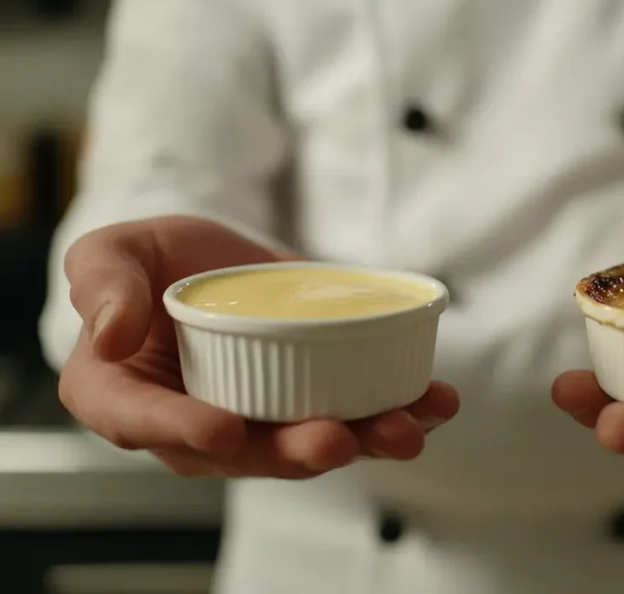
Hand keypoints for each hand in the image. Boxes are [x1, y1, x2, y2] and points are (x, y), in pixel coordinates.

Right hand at [59, 215, 458, 478]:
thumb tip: (111, 334)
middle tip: (334, 440)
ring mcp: (262, 416)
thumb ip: (104, 284)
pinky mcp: (314, 396)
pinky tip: (436, 401)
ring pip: (308, 442)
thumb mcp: (110, 254)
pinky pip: (356, 412)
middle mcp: (195, 423)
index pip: (145, 423)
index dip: (184, 431)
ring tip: (406, 429)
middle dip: (294, 451)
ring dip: (362, 441)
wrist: (208, 257)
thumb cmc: (148, 262)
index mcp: (126, 396)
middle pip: (243, 451)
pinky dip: (402, 409)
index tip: (226, 428)